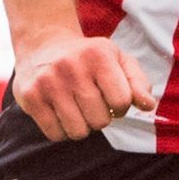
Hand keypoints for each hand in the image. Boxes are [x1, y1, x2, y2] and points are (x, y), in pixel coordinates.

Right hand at [10, 27, 151, 141]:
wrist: (43, 44)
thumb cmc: (89, 58)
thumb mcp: (117, 59)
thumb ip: (138, 82)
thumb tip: (148, 105)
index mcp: (98, 55)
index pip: (122, 101)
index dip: (122, 106)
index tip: (113, 98)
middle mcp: (71, 67)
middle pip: (100, 121)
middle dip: (101, 117)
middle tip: (92, 103)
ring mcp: (48, 82)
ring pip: (78, 132)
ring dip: (82, 126)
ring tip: (77, 108)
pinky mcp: (30, 97)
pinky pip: (55, 134)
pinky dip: (62, 131)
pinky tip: (61, 112)